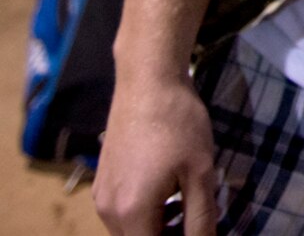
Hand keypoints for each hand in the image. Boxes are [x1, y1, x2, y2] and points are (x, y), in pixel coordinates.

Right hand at [94, 75, 217, 234]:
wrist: (147, 82)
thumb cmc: (177, 124)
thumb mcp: (200, 173)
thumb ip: (201, 217)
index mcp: (131, 213)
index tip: (200, 228)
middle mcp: (108, 210)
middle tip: (199, 219)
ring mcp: (101, 196)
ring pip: (131, 230)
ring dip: (158, 228)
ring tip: (188, 205)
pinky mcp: (102, 182)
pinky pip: (123, 212)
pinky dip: (146, 213)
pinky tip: (170, 191)